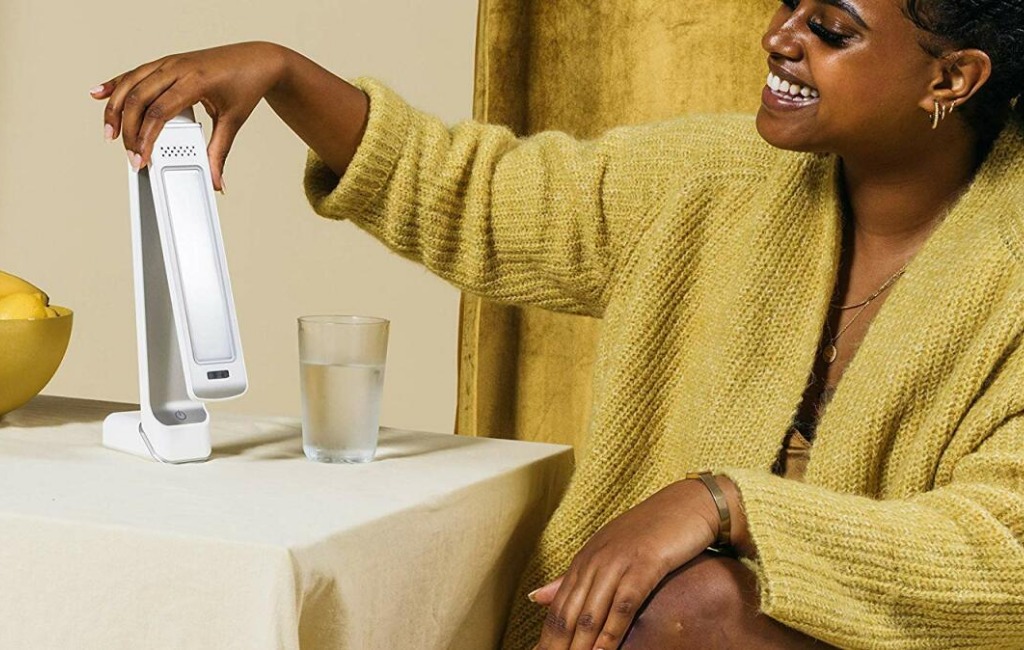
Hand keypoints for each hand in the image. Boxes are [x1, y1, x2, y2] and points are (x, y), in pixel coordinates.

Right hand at [90, 41, 288, 190]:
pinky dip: (116, 84)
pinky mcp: (167, 63)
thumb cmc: (245, 85)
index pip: (160, 112)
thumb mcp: (234, 121)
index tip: (142, 158)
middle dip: (127, 128)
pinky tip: (100, 94)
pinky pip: (136, 73)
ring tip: (108, 133)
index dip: (146, 138)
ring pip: (132, 83)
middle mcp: (178, 68)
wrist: (256, 60)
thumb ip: (219, 153)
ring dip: (115, 107)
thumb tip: (216, 181)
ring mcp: (170, 63)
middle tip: (127, 154)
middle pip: (139, 98)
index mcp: (195, 81)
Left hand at [529, 479, 721, 649]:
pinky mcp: (644, 564)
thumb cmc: (652, 530)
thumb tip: (535, 597)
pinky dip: (612, 631)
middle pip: (569, 612)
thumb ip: (573, 578)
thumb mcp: (608, 551)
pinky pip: (624, 604)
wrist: (689, 504)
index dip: (547, 637)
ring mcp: (619, 562)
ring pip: (592, 612)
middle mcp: (596, 560)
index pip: (559, 606)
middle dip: (557, 644)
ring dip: (580, 645)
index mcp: (585, 558)